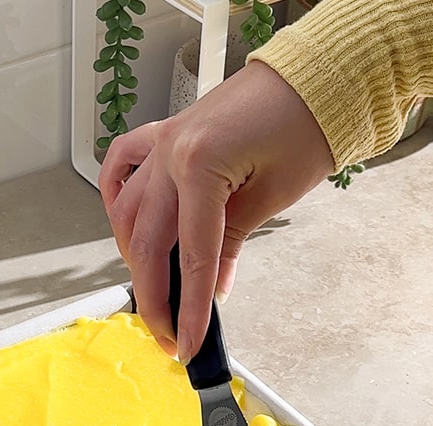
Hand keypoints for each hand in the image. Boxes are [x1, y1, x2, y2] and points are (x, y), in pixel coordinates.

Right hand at [101, 61, 334, 360]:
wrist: (316, 74)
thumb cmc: (308, 122)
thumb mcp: (275, 193)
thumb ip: (232, 242)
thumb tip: (213, 289)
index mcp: (200, 164)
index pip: (192, 254)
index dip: (190, 307)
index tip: (189, 343)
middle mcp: (170, 153)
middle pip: (148, 242)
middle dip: (155, 297)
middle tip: (167, 335)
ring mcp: (162, 143)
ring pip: (126, 214)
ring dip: (135, 259)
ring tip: (153, 292)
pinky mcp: (165, 136)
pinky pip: (122, 169)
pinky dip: (116, 199)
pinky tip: (125, 227)